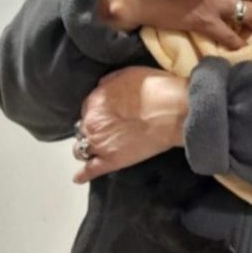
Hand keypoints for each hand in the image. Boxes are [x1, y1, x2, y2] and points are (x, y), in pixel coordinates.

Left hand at [73, 66, 187, 183]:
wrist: (171, 111)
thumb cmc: (154, 89)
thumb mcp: (127, 74)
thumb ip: (109, 83)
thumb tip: (102, 87)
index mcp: (95, 101)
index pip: (88, 109)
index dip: (98, 112)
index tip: (108, 115)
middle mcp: (91, 123)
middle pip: (83, 129)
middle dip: (93, 129)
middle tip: (108, 131)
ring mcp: (99, 144)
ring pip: (81, 149)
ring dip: (87, 148)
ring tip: (97, 150)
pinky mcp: (110, 162)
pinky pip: (90, 170)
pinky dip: (83, 175)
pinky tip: (79, 178)